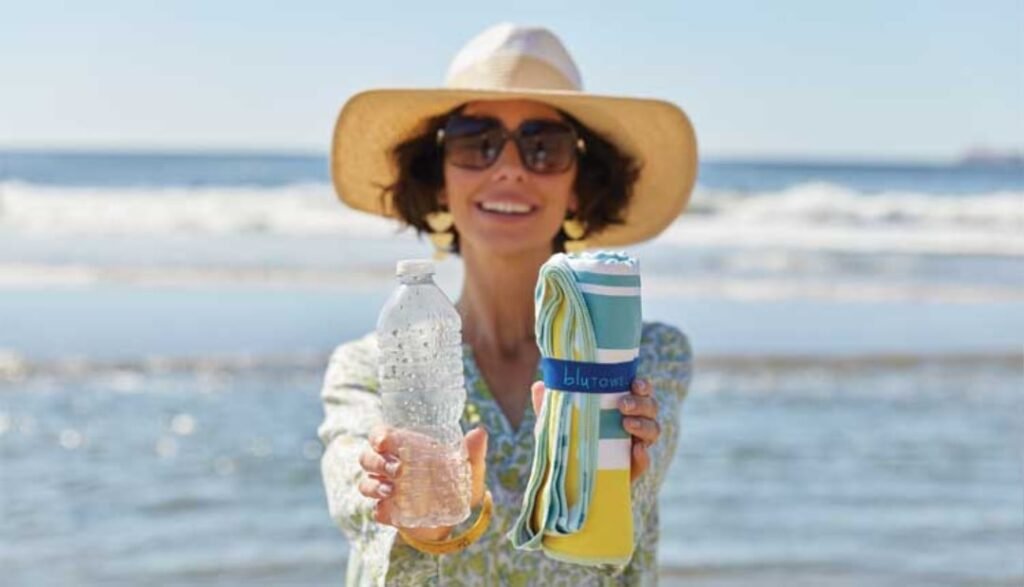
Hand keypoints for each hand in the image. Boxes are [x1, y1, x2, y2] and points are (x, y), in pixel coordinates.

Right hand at [357, 424, 488, 541]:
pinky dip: (380, 510)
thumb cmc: (458, 484)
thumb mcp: (469, 468)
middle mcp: (389, 467)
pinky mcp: (389, 512)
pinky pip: (376, 511)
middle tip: (398, 469)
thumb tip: (479, 431)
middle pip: (367, 458)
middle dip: (376, 462)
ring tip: (392, 490)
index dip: (377, 436)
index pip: (379, 435)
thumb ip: (474, 451)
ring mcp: (386, 490)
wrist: (456, 518)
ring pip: (365, 484)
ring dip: (374, 486)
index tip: (383, 441)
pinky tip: (389, 510)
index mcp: (404, 448)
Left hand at [531, 377, 658, 482]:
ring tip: (626, 424)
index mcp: (620, 407)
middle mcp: (633, 424)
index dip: (642, 385)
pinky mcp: (632, 470)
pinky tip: (636, 450)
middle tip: (623, 405)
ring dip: (644, 425)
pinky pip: (644, 462)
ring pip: (654, 430)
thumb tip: (539, 385)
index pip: (639, 391)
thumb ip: (549, 406)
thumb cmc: (567, 443)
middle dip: (641, 403)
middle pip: (651, 408)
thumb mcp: (556, 424)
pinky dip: (643, 456)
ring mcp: (635, 446)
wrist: (568, 483)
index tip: (634, 383)